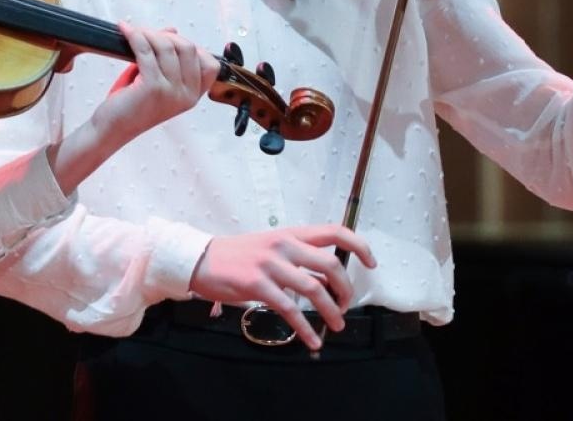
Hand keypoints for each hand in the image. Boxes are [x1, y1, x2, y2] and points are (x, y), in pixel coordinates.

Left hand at [46, 23, 218, 194]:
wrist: (113, 128)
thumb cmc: (134, 104)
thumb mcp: (158, 79)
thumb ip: (167, 56)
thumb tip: (172, 30)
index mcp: (193, 96)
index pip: (209, 64)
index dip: (191, 47)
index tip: (171, 42)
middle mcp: (187, 95)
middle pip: (189, 48)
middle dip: (167, 36)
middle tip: (147, 34)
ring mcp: (172, 92)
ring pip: (167, 46)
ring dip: (149, 33)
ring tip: (134, 32)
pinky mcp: (152, 87)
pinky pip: (145, 50)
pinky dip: (135, 36)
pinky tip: (125, 30)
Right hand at [188, 225, 376, 349]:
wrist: (201, 259)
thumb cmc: (238, 255)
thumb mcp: (271, 248)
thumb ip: (298, 260)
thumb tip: (326, 281)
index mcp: (290, 233)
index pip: (334, 231)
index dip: (358, 246)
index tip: (371, 263)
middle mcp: (284, 245)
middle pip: (330, 264)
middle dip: (345, 288)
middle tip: (346, 304)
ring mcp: (271, 264)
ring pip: (314, 289)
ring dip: (331, 311)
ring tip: (336, 325)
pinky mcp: (258, 285)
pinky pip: (290, 310)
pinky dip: (306, 328)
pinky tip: (312, 340)